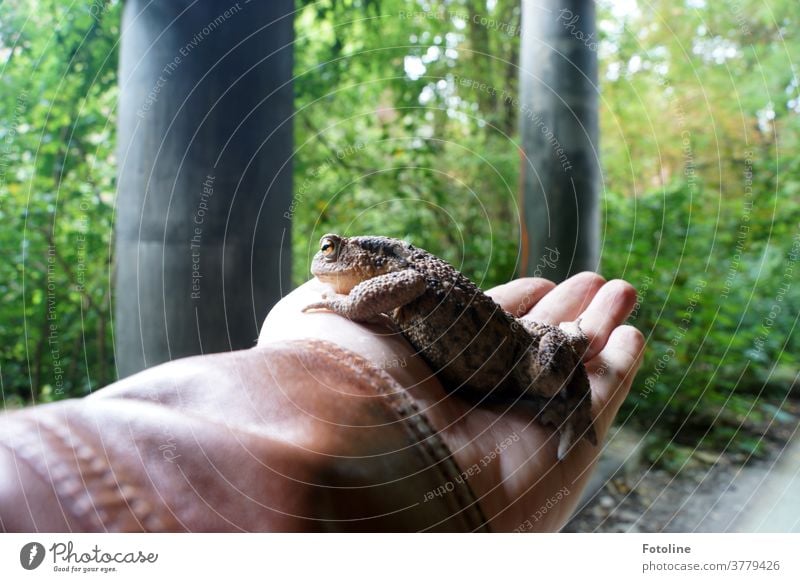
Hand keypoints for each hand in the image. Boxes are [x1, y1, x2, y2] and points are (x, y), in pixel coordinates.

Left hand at [259, 272, 644, 530]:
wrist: (353, 458)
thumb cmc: (326, 376)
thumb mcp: (314, 311)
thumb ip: (345, 286)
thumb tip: (349, 258)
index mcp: (424, 364)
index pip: (480, 329)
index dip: (513, 302)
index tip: (537, 280)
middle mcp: (471, 394)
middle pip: (531, 345)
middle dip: (567, 308)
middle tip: (598, 277)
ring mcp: (516, 421)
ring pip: (571, 367)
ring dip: (599, 326)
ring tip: (624, 288)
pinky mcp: (560, 446)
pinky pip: (599, 402)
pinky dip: (620, 369)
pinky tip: (633, 333)